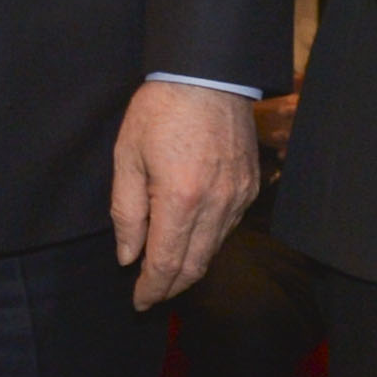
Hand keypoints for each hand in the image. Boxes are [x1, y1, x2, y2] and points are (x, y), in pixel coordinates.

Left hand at [112, 81, 259, 309]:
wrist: (209, 74)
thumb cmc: (161, 110)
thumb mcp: (128, 156)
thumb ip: (126, 212)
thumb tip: (128, 256)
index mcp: (180, 199)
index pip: (167, 263)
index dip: (152, 288)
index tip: (139, 301)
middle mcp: (216, 204)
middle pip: (195, 265)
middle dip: (171, 287)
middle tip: (151, 296)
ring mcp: (238, 196)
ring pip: (214, 250)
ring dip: (190, 267)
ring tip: (167, 274)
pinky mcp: (250, 187)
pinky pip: (228, 228)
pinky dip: (208, 243)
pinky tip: (191, 240)